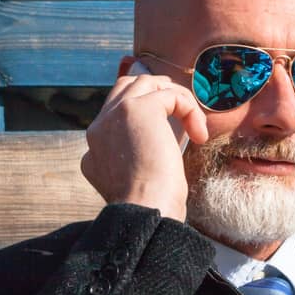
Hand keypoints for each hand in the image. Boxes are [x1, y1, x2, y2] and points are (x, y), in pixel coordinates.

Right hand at [80, 70, 208, 220]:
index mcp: (95, 145)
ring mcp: (117, 114)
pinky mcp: (139, 108)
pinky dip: (189, 109)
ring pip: (147, 83)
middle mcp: (100, 126)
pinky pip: (170, 95)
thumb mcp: (132, 182)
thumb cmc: (149, 206)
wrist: (145, 211)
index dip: (143, 114)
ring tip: (195, 123)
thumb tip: (151, 152)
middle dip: (156, 92)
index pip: (115, 112)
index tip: (167, 130)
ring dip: (175, 97)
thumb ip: (132, 160)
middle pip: (126, 87)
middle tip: (180, 106)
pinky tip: (199, 134)